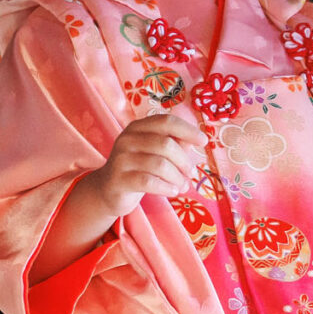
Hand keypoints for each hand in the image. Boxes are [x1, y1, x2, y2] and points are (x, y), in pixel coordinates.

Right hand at [77, 112, 204, 219]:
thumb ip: (174, 144)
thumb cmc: (138, 168)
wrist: (108, 190)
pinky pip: (149, 182)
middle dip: (184, 161)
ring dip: (177, 177)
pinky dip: (166, 187)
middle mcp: (127, 139)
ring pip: (159, 165)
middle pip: (165, 144)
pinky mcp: (119, 180)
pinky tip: (172, 191)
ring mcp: (121, 159)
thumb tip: (195, 140)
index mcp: (137, 127)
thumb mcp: (155, 153)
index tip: (204, 142)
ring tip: (182, 186)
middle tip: (191, 173)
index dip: (187, 130)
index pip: (166, 121)